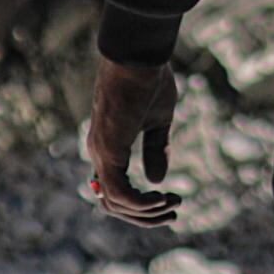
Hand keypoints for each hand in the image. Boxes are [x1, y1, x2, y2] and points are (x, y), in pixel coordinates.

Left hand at [84, 56, 179, 227]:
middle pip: (113, 204)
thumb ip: (157, 150)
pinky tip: (163, 198)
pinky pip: (119, 194)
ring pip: (115, 204)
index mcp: (109, 146)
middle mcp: (99, 153)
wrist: (139, 57)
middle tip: (174, 211)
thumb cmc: (149, 80)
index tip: (170, 199)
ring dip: (146, 212)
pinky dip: (142, 203)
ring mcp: (101, 153)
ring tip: (173, 203)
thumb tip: (157, 180)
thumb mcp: (158, 121)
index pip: (114, 189)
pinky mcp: (109, 152)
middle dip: (144, 216)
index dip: (140, 203)